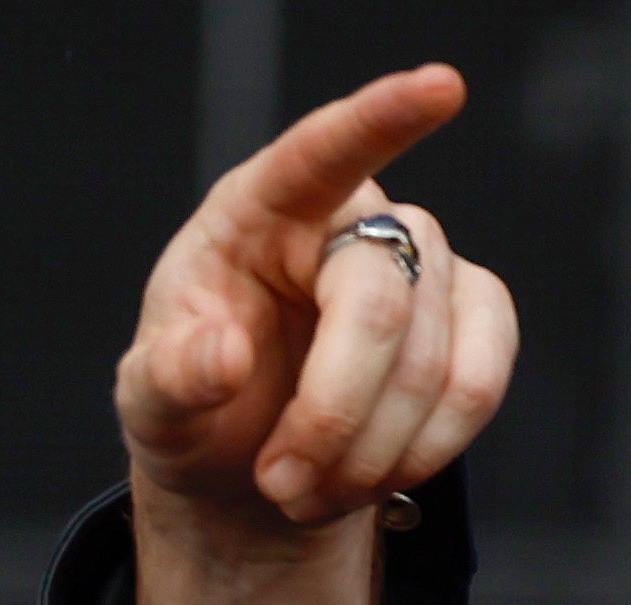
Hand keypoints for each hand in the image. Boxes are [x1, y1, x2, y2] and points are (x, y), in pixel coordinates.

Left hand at [112, 65, 521, 604]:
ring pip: (435, 361)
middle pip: (379, 301)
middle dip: (332, 414)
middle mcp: (351, 222)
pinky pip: (480, 385)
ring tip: (305, 490)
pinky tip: (372, 477)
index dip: (381, 120)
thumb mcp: (150, 400)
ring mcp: (425, 267)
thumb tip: (225, 358)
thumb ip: (170, 378)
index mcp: (262, 211)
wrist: (248, 464)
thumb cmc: (196, 402)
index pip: (322, 153)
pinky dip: (425, 452)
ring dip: (369, 453)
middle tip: (278, 484)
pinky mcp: (473, 319)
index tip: (441, 87)